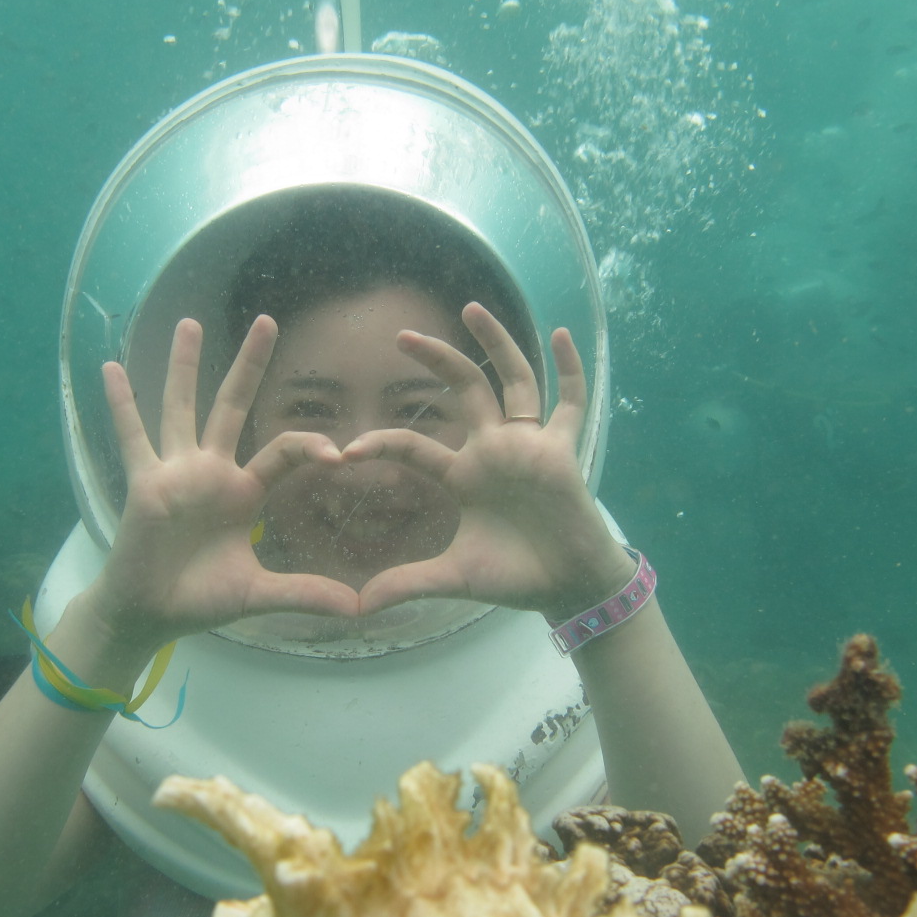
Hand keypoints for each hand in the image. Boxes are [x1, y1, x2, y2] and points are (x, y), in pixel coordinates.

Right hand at [79, 315, 359, 655]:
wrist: (151, 615)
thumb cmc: (200, 600)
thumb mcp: (258, 595)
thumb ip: (303, 594)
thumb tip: (357, 611)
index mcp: (244, 491)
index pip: (283, 451)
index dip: (311, 448)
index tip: (340, 455)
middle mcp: (211, 471)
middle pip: (234, 405)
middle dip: (250, 364)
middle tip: (269, 319)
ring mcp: (176, 472)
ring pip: (181, 407)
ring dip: (184, 366)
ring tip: (189, 322)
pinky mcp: (145, 483)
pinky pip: (132, 437)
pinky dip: (120, 404)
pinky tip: (110, 368)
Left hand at [343, 303, 635, 619]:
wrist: (568, 588)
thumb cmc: (515, 577)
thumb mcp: (454, 578)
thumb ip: (408, 584)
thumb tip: (359, 609)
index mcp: (463, 475)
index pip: (414, 446)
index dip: (381, 443)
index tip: (346, 451)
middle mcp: (494, 448)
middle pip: (463, 389)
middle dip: (435, 359)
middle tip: (401, 335)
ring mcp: (529, 445)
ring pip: (513, 380)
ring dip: (495, 343)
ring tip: (471, 307)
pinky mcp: (562, 450)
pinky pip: (570, 402)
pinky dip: (569, 369)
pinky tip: (561, 334)